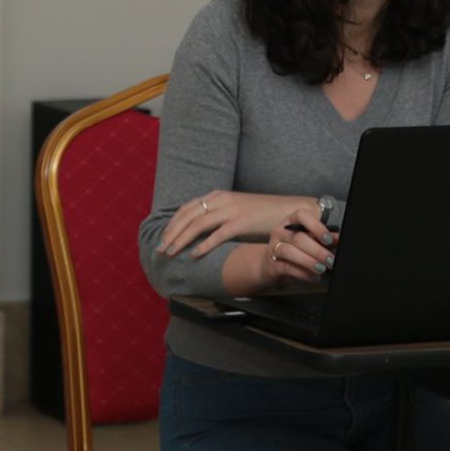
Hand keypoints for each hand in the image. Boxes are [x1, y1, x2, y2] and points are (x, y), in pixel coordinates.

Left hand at [160, 190, 315, 258]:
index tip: (163, 238)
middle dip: (171, 233)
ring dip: (181, 240)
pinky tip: (194, 255)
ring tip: (171, 253)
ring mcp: (232, 210)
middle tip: (161, 249)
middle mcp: (222, 200)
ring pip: (198, 225)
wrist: (289, 211)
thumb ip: (218, 217)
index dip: (172, 224)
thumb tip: (199, 232)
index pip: (187, 208)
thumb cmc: (262, 214)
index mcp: (218, 196)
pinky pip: (218, 235)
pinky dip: (204, 245)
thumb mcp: (236, 211)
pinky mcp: (242, 222)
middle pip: (188, 216)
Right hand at [260, 204, 336, 285]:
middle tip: (331, 260)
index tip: (328, 239)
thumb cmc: (293, 251)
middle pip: (299, 238)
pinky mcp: (272, 265)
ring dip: (309, 262)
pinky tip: (314, 277)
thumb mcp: (308, 241)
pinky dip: (303, 274)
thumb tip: (338, 238)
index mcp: (290, 222)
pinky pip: (287, 268)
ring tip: (322, 269)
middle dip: (318, 250)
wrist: (270, 267)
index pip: (301, 216)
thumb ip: (322, 238)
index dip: (316, 226)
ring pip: (290, 252)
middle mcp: (280, 232)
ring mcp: (274, 248)